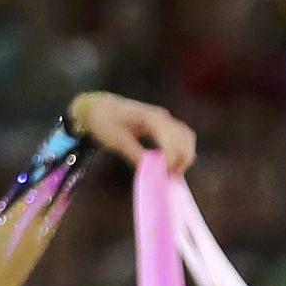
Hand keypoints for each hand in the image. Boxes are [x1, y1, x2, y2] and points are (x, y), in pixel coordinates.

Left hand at [70, 91, 195, 173]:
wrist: (99, 108)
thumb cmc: (105, 121)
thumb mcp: (117, 141)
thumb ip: (135, 155)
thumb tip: (150, 172)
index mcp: (150, 118)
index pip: (170, 140)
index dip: (170, 159)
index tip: (164, 175)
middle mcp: (162, 116)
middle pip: (184, 138)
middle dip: (181, 159)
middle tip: (169, 177)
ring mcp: (164, 118)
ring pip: (186, 137)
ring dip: (184, 155)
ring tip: (172, 171)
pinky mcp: (164, 123)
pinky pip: (181, 136)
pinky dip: (182, 150)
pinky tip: (173, 162)